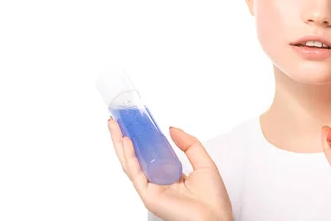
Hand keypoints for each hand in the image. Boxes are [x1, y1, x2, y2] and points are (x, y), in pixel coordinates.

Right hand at [108, 119, 232, 220]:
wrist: (215, 220)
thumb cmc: (213, 200)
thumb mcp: (204, 163)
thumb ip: (189, 144)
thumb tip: (172, 129)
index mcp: (170, 176)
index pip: (151, 154)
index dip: (142, 138)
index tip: (136, 122)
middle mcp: (158, 182)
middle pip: (136, 157)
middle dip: (124, 138)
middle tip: (117, 120)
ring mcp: (151, 189)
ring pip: (130, 163)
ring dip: (120, 143)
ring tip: (114, 125)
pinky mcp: (149, 196)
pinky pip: (135, 173)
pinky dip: (129, 156)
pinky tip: (126, 142)